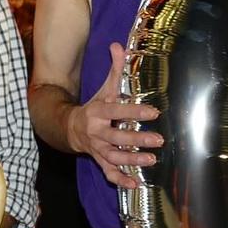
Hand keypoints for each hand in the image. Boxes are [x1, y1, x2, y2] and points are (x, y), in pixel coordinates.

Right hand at [67, 42, 161, 190]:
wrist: (69, 128)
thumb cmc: (94, 107)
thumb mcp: (103, 88)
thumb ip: (114, 68)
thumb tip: (118, 44)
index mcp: (98, 112)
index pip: (116, 110)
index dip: (134, 111)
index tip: (154, 111)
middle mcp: (96, 132)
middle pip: (117, 137)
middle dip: (137, 139)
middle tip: (158, 140)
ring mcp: (97, 148)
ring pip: (114, 157)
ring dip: (132, 160)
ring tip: (151, 160)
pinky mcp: (99, 160)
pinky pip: (108, 173)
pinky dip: (120, 180)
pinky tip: (135, 183)